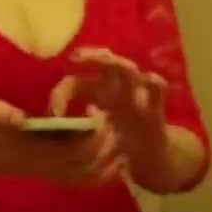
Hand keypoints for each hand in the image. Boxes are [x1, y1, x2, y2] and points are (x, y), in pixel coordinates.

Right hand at [0, 100, 123, 187]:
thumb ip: (4, 116)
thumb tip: (19, 119)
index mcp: (38, 151)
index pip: (77, 149)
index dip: (93, 132)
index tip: (95, 109)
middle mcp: (50, 168)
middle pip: (90, 162)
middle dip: (107, 141)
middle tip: (110, 119)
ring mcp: (54, 175)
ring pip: (93, 176)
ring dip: (110, 157)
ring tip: (116, 135)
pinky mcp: (57, 176)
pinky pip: (88, 182)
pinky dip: (106, 173)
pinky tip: (115, 157)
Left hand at [50, 48, 168, 155]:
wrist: (147, 155)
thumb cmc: (114, 143)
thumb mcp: (87, 138)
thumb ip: (72, 130)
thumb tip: (53, 126)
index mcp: (96, 93)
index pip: (74, 83)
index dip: (61, 95)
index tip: (53, 115)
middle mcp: (116, 88)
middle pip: (104, 63)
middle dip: (91, 57)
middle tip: (77, 56)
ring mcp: (137, 96)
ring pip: (128, 70)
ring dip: (117, 63)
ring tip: (107, 59)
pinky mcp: (154, 108)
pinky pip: (158, 90)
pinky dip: (154, 83)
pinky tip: (149, 79)